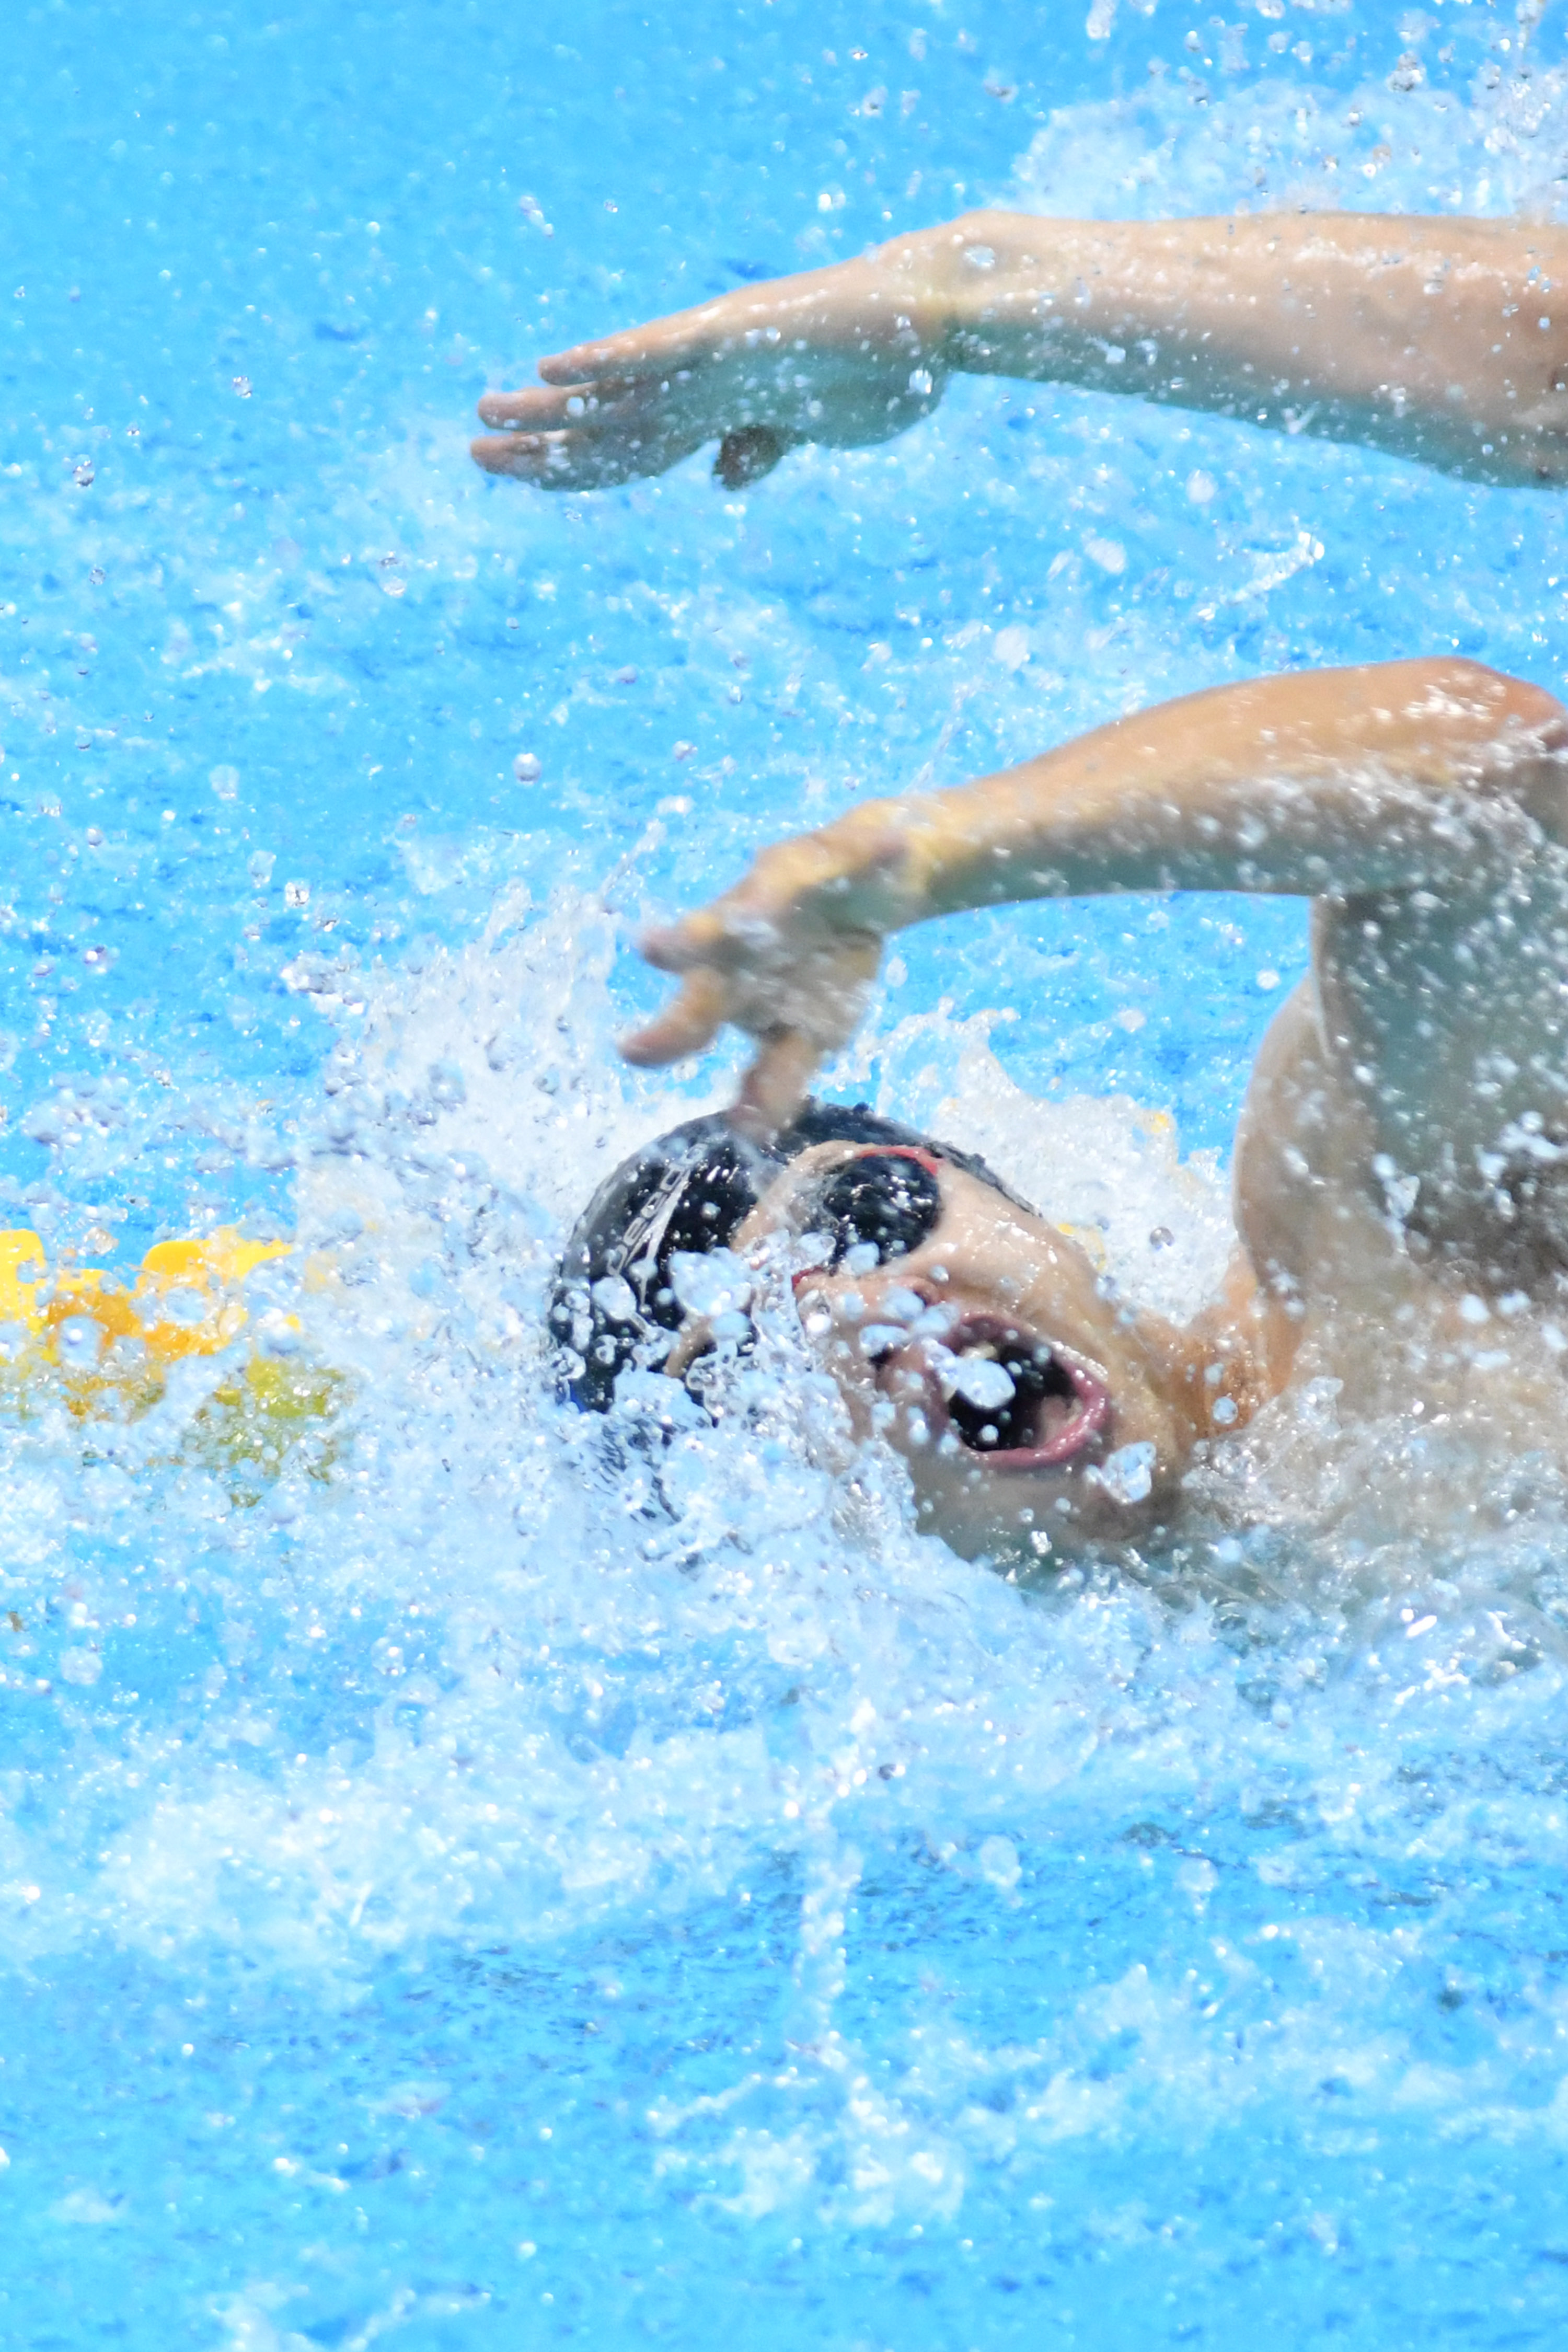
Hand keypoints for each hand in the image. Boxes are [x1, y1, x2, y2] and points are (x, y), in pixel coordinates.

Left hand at [470, 242, 949, 491]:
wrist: (933, 323)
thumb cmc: (883, 370)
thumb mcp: (812, 426)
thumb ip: (764, 443)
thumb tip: (721, 479)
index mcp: (719, 403)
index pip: (632, 447)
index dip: (575, 468)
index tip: (525, 480)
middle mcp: (703, 379)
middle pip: (607, 423)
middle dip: (541, 443)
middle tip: (473, 450)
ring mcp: (715, 356)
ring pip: (617, 393)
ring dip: (549, 409)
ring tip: (485, 415)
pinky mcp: (733, 335)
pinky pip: (658, 349)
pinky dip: (605, 358)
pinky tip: (554, 367)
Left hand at [622, 803, 925, 1131]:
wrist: (867, 892)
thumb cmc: (820, 970)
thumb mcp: (801, 1035)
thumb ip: (775, 1082)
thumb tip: (747, 1135)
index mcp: (731, 986)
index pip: (691, 1018)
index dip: (664, 1038)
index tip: (630, 1051)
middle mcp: (742, 936)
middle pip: (707, 944)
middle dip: (684, 945)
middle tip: (654, 947)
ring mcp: (785, 890)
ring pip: (769, 890)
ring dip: (769, 893)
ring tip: (758, 901)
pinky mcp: (835, 857)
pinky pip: (858, 855)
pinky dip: (879, 853)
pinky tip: (897, 846)